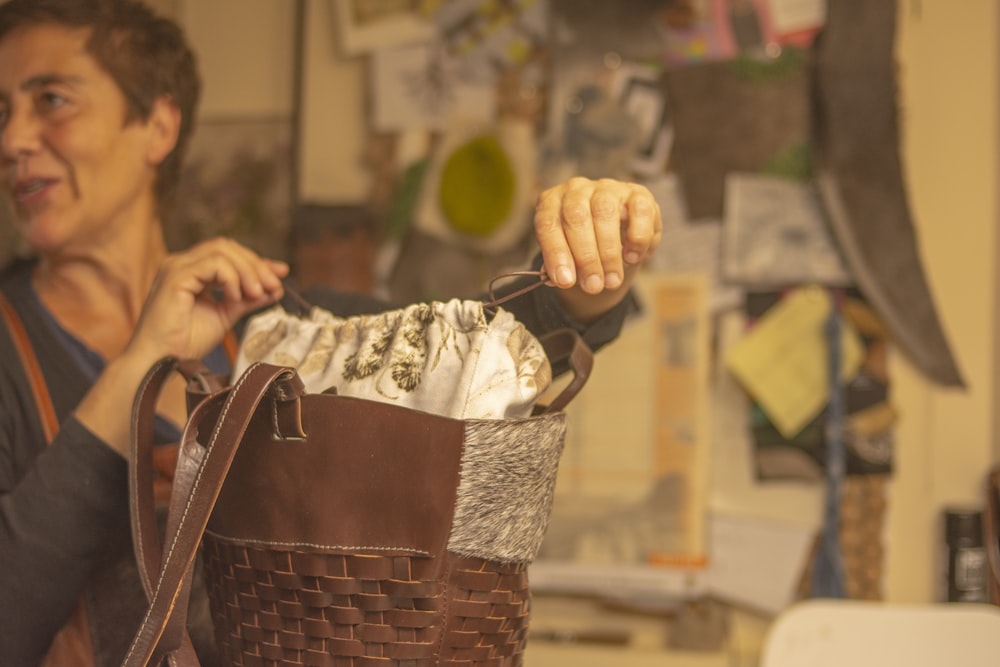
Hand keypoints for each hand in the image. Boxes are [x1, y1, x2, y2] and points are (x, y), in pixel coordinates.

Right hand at [126, 237, 288, 363]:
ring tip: (257, 293)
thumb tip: (274, 289)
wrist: (160, 361)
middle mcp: (182, 263)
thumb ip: (247, 299)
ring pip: (221, 250)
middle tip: (274, 285)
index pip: (228, 254)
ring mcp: (176, 267)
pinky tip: (236, 297)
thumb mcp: (225, 315)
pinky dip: (231, 278)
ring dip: (247, 270)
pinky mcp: (175, 277)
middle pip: (227, 247)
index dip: (257, 261)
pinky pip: (213, 264)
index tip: (281, 274)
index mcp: (191, 271)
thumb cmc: (184, 343)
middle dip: (256, 264)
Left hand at [534, 177, 661, 320]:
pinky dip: (637, 238)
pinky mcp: (637, 193)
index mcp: (552, 202)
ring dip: (609, 253)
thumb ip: (561, 268)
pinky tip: (632, 258)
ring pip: (605, 212)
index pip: (548, 224)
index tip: (565, 281)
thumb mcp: (568, 258)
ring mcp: (607, 188)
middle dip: (585, 257)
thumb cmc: (584, 248)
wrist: (617, 237)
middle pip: (576, 217)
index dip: (556, 253)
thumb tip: (561, 279)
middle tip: (593, 286)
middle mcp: (577, 189)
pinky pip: (639, 211)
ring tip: (612, 280)